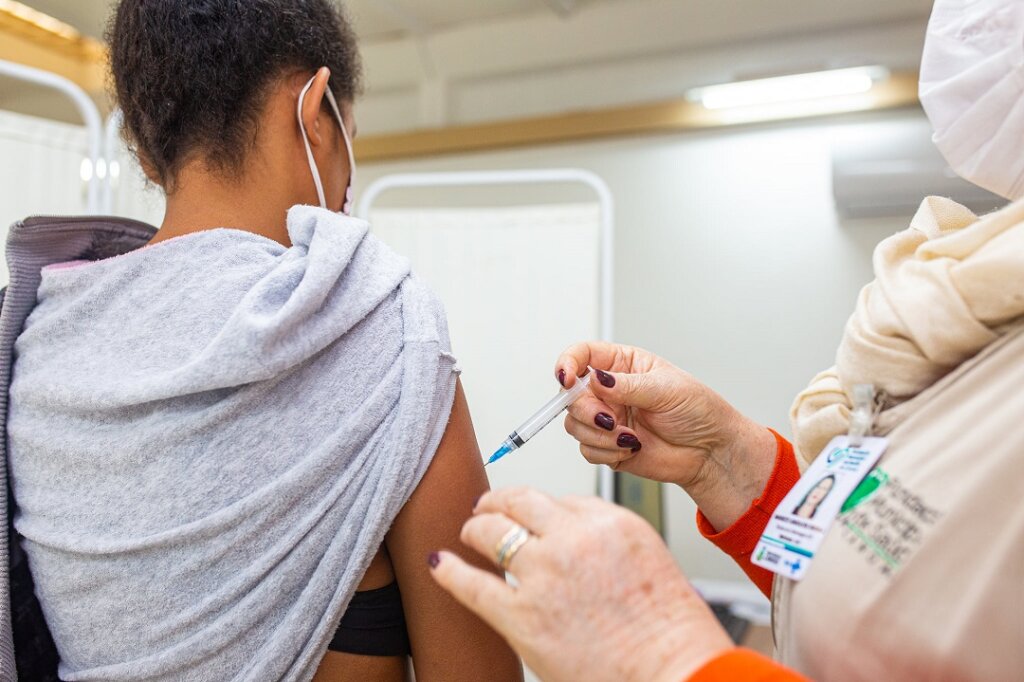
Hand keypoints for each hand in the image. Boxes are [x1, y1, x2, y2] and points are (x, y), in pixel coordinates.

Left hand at [430, 488, 732, 681]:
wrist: (675, 672)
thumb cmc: (669, 629)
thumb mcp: (648, 557)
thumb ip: (606, 538)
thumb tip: (568, 532)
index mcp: (608, 521)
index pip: (559, 499)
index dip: (540, 509)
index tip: (529, 514)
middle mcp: (573, 538)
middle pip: (518, 501)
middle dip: (497, 502)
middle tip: (486, 508)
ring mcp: (544, 574)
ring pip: (490, 531)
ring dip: (475, 529)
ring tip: (469, 533)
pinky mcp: (522, 617)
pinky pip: (472, 584)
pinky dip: (451, 571)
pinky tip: (441, 563)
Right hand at [556, 342, 776, 530]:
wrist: (710, 452)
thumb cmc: (697, 411)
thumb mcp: (665, 389)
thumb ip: (627, 385)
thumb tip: (595, 378)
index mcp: (622, 365)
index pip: (583, 356)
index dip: (567, 364)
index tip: (566, 379)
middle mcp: (609, 391)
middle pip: (572, 396)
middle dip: (587, 411)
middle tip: (609, 420)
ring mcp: (607, 419)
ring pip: (575, 424)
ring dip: (598, 435)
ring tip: (628, 438)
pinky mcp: (608, 446)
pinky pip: (587, 450)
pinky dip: (605, 451)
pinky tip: (630, 448)